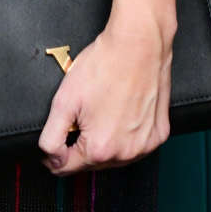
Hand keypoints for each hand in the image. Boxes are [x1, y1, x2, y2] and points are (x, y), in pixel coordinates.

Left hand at [37, 11, 172, 176]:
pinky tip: (119, 115)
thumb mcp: (63, 102)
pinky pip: (136, 145)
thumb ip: (51, 138)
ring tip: (100, 112)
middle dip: (80, 145)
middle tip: (79, 116)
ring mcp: (146, 145)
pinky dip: (125, 135)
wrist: (137, 45)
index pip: (67, 167)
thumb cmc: (103, 67)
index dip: (54, 154)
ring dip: (103, 142)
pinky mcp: (159, 134)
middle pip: (91, 163)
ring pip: (114, 156)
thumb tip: (52, 159)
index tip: (54, 140)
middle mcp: (127, 153)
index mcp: (100, 148)